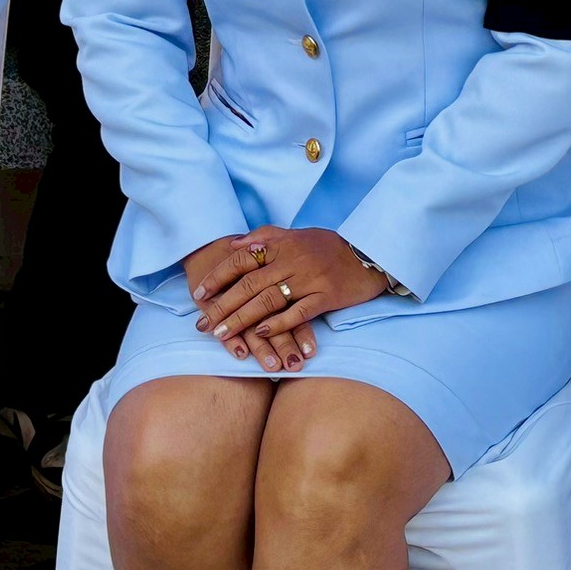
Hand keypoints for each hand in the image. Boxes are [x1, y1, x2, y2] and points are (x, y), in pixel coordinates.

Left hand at [193, 226, 387, 369]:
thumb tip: (234, 244)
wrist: (370, 255)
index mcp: (283, 244)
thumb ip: (265, 237)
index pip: (242, 259)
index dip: (219, 277)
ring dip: (241, 318)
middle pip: (250, 284)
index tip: (200, 295)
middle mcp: (293, 259)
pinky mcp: (326, 296)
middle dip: (223, 305)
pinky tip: (259, 334)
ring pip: (268, 300)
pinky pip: (297, 312)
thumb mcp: (297, 234)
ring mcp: (310, 278)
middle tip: (202, 323)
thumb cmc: (330, 246)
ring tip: (221, 334)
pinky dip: (277, 323)